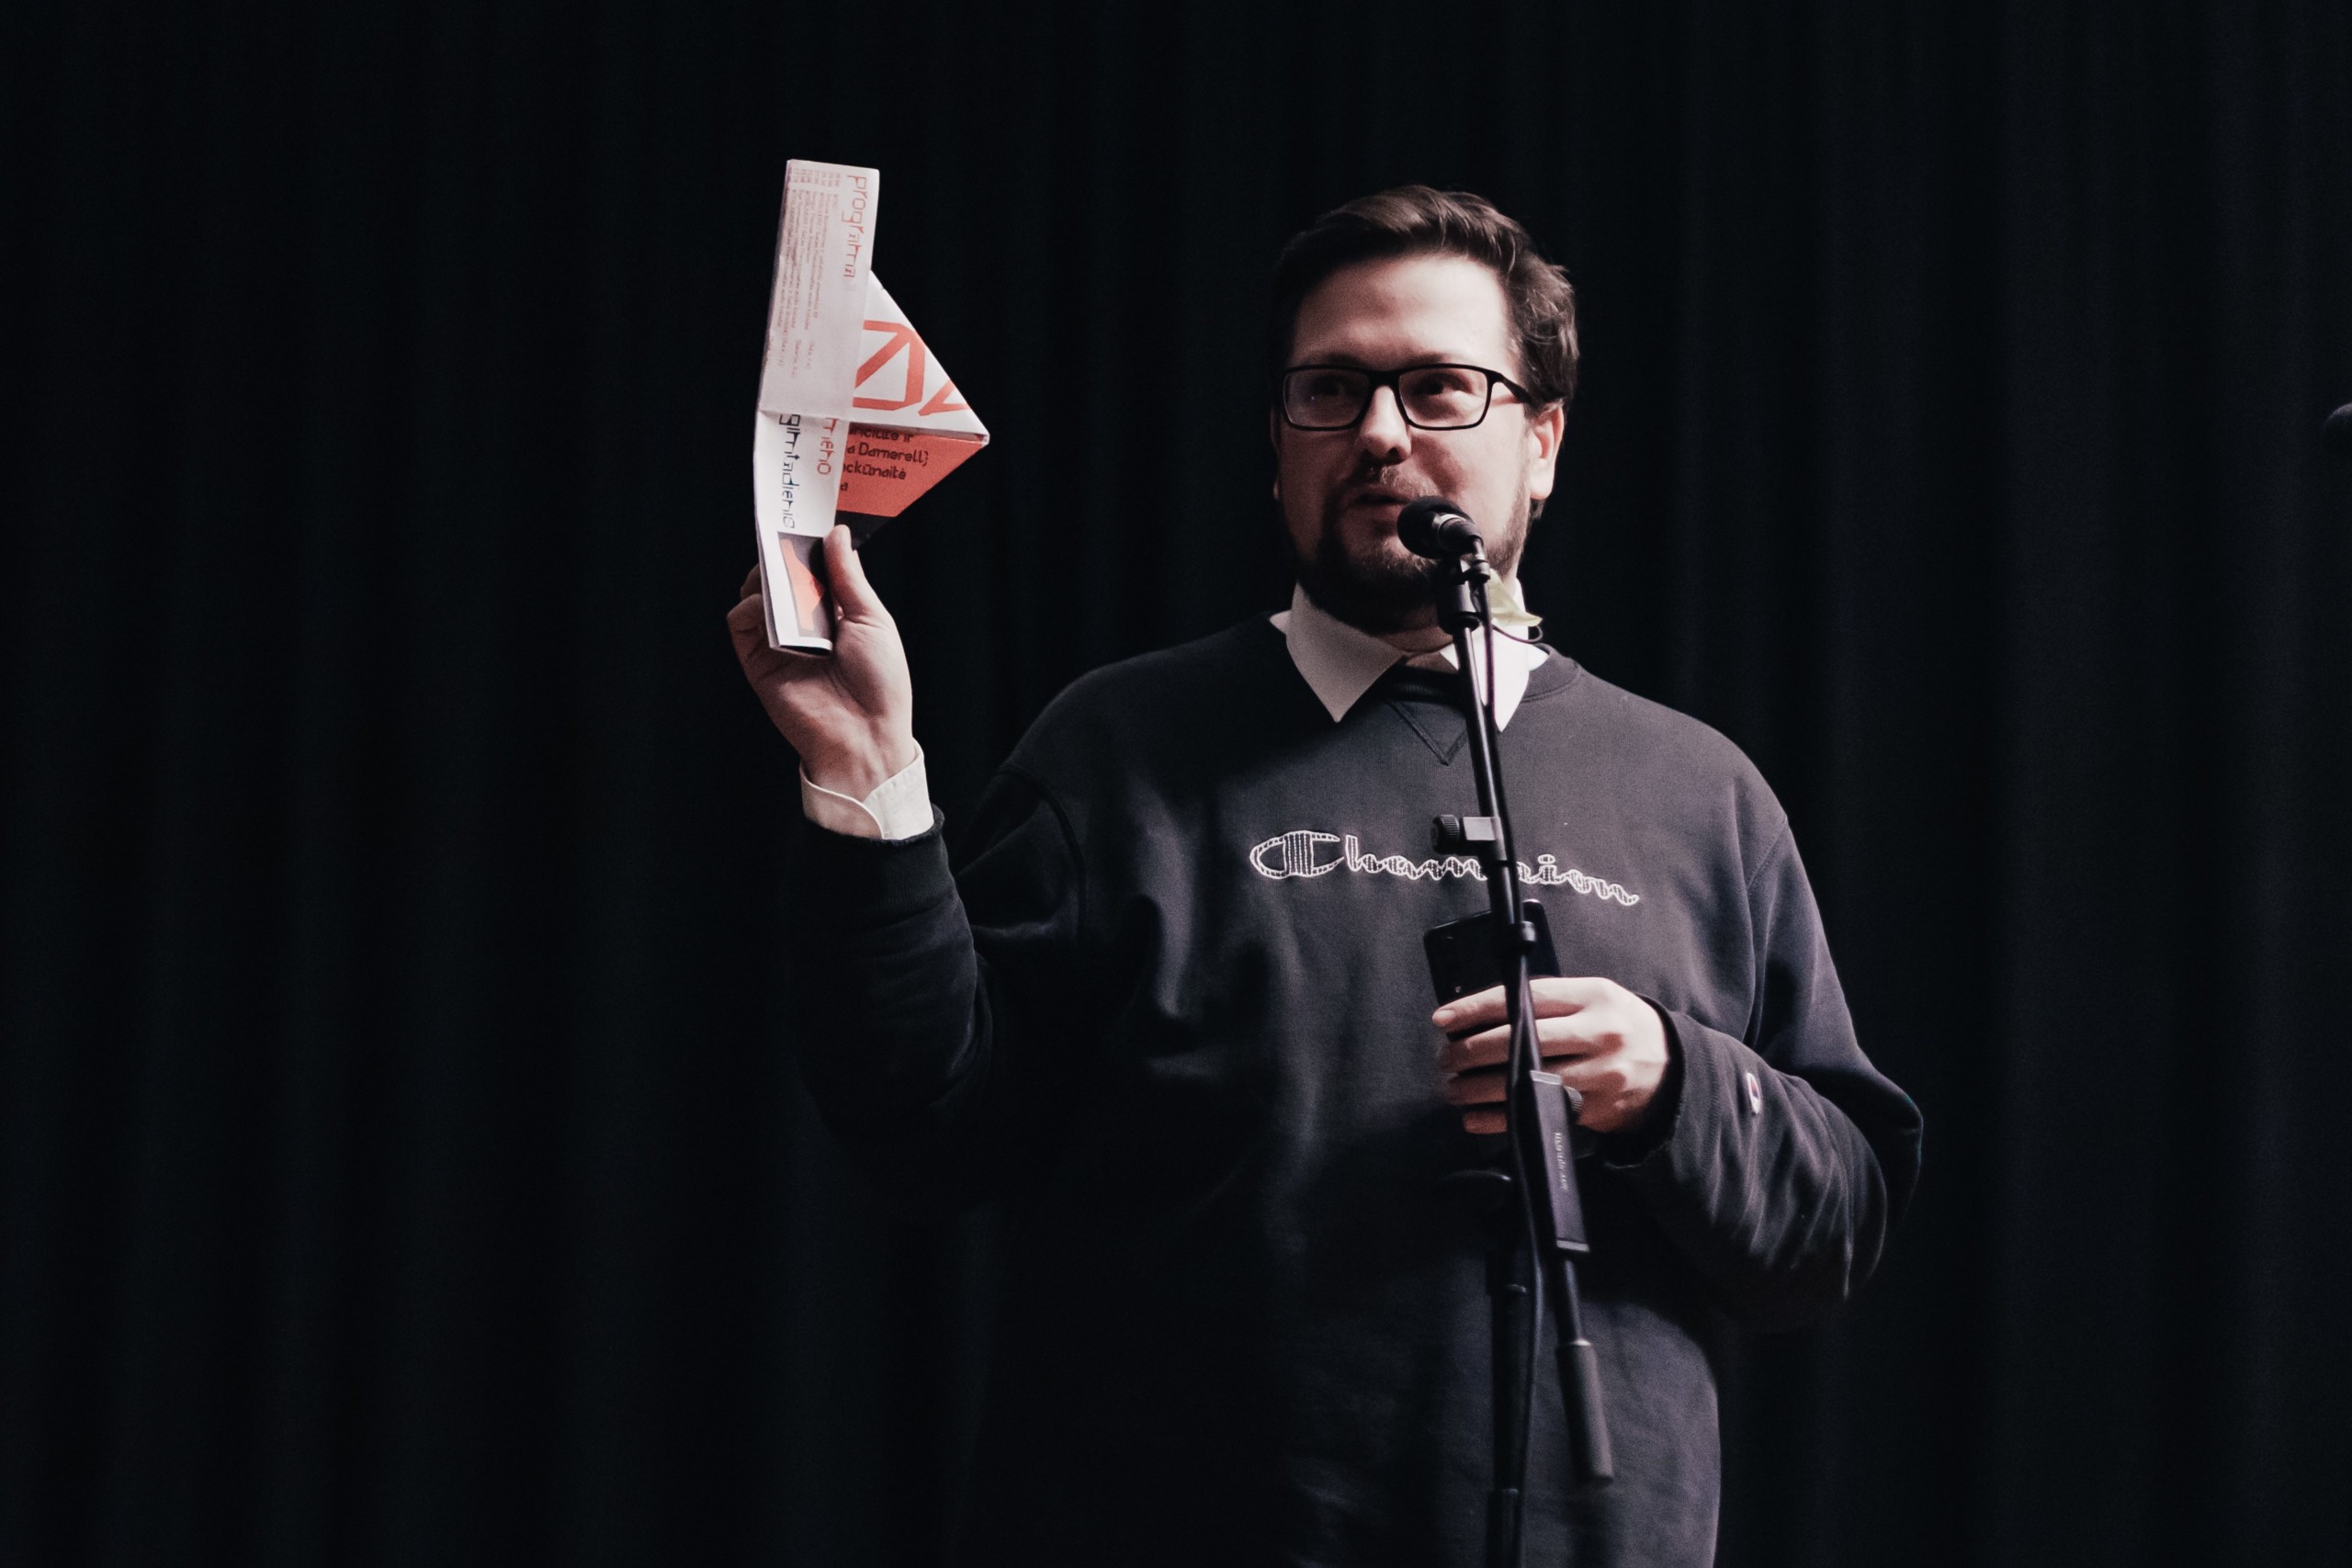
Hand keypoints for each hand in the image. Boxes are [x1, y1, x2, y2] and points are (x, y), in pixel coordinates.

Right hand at [726, 525, 918, 796]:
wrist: (864, 734)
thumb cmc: (880, 682)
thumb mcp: (872, 618)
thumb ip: (848, 576)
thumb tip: (835, 534)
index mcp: (835, 612)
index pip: (813, 568)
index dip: (807, 545)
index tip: (805, 518)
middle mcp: (804, 623)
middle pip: (782, 575)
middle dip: (784, 554)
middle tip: (787, 534)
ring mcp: (779, 640)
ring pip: (758, 591)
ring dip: (769, 577)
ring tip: (787, 577)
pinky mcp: (758, 659)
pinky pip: (742, 620)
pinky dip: (752, 605)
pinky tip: (772, 606)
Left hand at [1434, 977, 1670, 1135]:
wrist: (1674, 1067)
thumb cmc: (1620, 1025)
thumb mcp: (1594, 997)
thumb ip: (1548, 1000)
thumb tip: (1481, 1011)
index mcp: (1593, 997)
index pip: (1525, 998)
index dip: (1478, 1008)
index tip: (1444, 1018)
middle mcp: (1599, 1033)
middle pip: (1522, 1041)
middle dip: (1472, 1051)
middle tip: (1445, 1057)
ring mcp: (1600, 1074)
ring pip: (1527, 1081)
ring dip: (1480, 1088)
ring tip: (1454, 1088)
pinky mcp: (1597, 1108)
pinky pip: (1539, 1113)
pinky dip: (1501, 1118)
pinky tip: (1475, 1117)